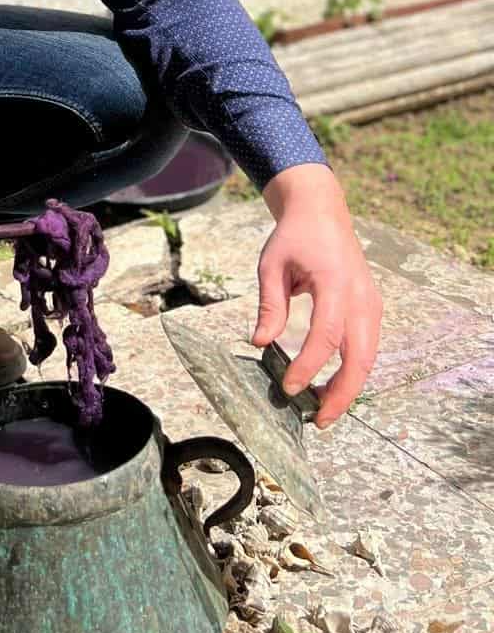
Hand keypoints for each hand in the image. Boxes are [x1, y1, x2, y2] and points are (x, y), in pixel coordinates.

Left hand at [253, 163, 382, 426]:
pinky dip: (353, 371)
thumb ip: (270, 305)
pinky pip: (367, 347)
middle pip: (359, 357)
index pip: (325, 335)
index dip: (309, 366)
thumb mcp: (271, 265)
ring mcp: (372, 303)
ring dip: (349, 388)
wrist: (322, 211)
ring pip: (368, 357)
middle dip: (341, 393)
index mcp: (335, 283)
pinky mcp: (372, 309)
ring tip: (323, 411)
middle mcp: (361, 296)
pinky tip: (332, 387)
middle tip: (318, 420)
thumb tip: (260, 344)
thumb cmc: (294, 237)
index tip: (289, 388)